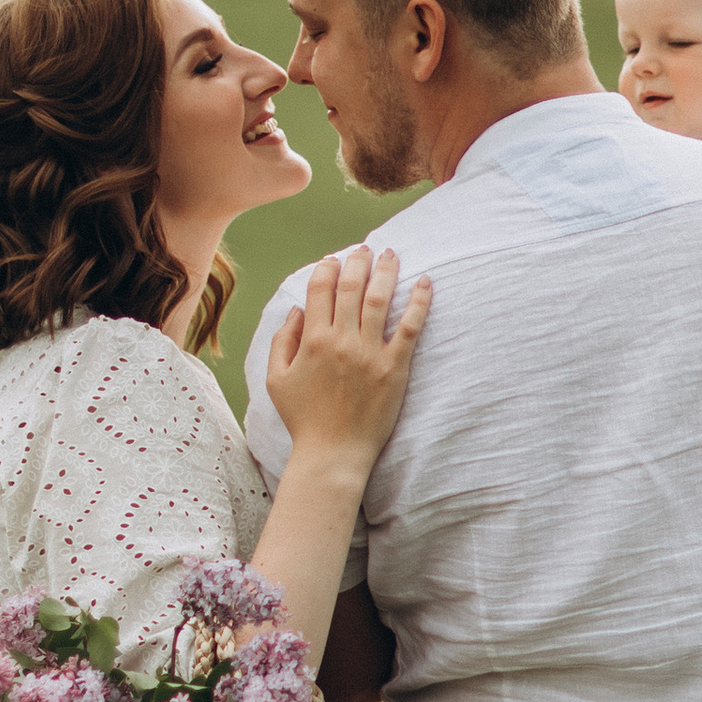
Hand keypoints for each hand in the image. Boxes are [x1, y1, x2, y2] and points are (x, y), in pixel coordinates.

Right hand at [265, 247, 432, 471]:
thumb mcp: (276, 379)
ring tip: (391, 254)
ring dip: (386, 271)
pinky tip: (425, 282)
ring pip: (379, 299)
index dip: (326, 267)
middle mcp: (340, 341)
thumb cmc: (303, 418)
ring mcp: (369, 353)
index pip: (320, 289)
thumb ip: (282, 340)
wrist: (333, 453)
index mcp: (311, 340)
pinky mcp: (393, 368)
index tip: (334, 258)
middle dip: (358, 260)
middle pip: (351, 286)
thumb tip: (296, 309)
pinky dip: (418, 302)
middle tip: (365, 248)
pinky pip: (409, 328)